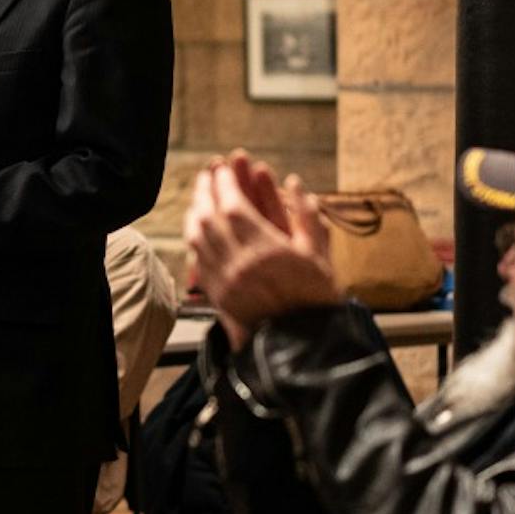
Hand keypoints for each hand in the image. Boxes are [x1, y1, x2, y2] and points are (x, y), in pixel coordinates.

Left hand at [183, 151, 342, 345]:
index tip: (223, 168)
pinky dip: (195, 239)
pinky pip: (197, 260)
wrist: (302, 345)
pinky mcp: (216, 296)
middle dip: (205, 192)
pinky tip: (198, 229)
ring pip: (197, 239)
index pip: (232, 207)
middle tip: (207, 174)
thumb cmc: (316, 298)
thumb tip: (294, 182)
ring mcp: (223, 281)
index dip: (225, 184)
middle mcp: (237, 264)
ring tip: (200, 198)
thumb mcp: (319, 254)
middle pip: (208, 219)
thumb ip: (307, 216)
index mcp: (264, 250)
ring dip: (196, 213)